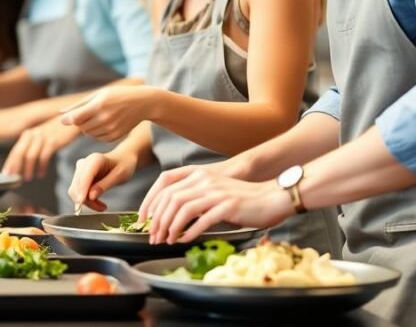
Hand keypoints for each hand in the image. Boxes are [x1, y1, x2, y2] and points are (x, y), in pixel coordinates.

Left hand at [2, 117, 80, 180]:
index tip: (6, 173)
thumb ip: (31, 145)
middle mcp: (33, 134)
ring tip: (28, 178)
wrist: (73, 121)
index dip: (9, 162)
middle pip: (20, 153)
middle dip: (15, 167)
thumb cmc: (56, 131)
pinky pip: (44, 157)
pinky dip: (41, 167)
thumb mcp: (40, 136)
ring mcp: (43, 138)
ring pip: (31, 156)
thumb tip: (21, 162)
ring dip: (28, 169)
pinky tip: (41, 173)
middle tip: (12, 178)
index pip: (15, 150)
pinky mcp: (53, 142)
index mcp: (28, 133)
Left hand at [60, 86, 152, 142]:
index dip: (67, 120)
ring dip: (89, 127)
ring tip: (99, 116)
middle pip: (80, 126)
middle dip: (80, 121)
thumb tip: (61, 114)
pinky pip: (97, 138)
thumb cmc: (118, 95)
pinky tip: (107, 123)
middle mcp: (104, 118)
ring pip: (88, 133)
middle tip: (90, 112)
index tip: (66, 119)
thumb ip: (79, 105)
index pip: (75, 118)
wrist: (143, 103)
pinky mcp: (114, 137)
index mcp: (98, 105)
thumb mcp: (99, 94)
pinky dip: (98, 132)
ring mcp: (110, 129)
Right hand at [67, 151, 135, 212]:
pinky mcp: (80, 176)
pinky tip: (97, 202)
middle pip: (78, 186)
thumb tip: (90, 196)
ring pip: (76, 191)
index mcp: (95, 160)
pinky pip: (78, 191)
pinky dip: (86, 199)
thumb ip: (105, 185)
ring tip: (101, 207)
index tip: (80, 203)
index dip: (82, 191)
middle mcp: (84, 163)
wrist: (123, 159)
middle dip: (87, 200)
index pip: (85, 177)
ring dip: (86, 202)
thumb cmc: (124, 165)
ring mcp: (81, 169)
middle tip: (101, 208)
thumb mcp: (119, 176)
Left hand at [142, 170, 292, 244]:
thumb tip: (171, 216)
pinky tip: (185, 240)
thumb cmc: (243, 199)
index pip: (165, 185)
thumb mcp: (214, 193)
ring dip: (171, 227)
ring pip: (183, 209)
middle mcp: (205, 180)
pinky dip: (190, 232)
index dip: (150, 203)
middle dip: (158, 220)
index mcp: (199, 175)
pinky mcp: (228, 205)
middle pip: (171, 199)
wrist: (271, 198)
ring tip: (168, 240)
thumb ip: (194, 198)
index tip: (144, 220)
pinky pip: (202, 220)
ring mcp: (216, 192)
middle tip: (154, 236)